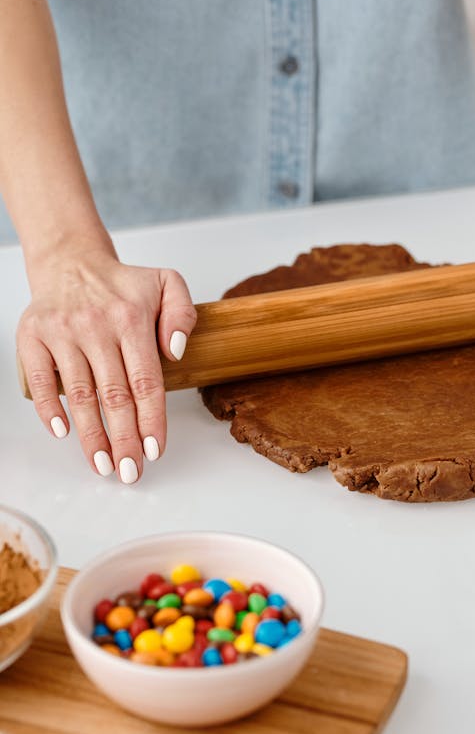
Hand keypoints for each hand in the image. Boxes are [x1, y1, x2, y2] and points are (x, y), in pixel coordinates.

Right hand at [17, 243, 196, 481]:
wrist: (72, 262)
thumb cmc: (122, 284)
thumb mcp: (167, 283)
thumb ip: (182, 314)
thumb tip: (176, 352)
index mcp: (131, 318)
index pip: (146, 380)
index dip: (151, 420)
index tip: (154, 450)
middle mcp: (96, 326)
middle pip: (114, 396)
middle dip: (123, 440)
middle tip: (129, 471)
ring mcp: (62, 333)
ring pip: (80, 395)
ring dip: (91, 435)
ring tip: (103, 464)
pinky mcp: (34, 337)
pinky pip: (42, 380)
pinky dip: (51, 409)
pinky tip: (64, 432)